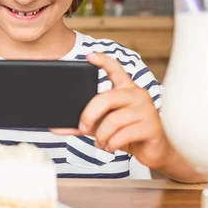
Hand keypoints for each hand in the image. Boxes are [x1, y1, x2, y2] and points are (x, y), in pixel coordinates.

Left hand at [51, 52, 171, 169]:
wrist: (153, 152)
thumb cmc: (127, 134)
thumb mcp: (101, 126)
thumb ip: (81, 123)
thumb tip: (54, 127)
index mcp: (126, 89)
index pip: (116, 69)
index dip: (103, 61)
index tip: (89, 56)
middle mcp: (137, 95)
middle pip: (106, 98)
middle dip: (89, 115)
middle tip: (83, 127)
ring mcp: (146, 110)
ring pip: (113, 121)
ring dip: (102, 136)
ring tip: (102, 143)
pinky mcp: (151, 127)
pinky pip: (123, 135)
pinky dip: (112, 144)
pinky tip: (111, 147)